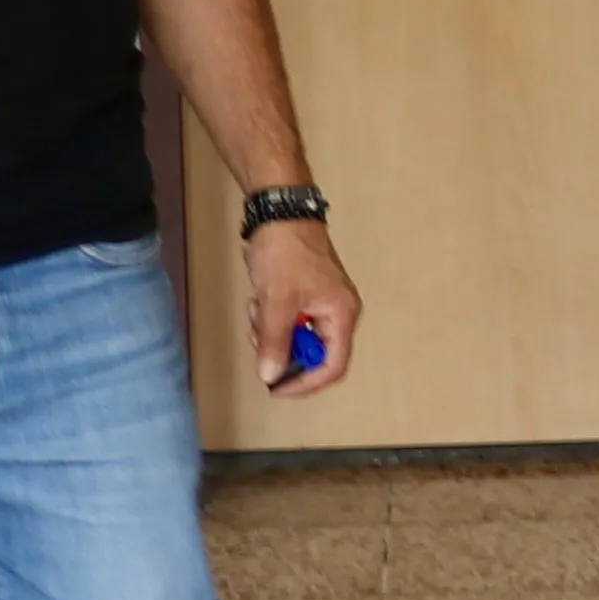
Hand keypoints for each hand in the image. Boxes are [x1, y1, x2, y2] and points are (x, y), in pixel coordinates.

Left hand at [245, 219, 360, 396]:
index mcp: (341, 314)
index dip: (305, 382)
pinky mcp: (307, 293)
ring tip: (257, 312)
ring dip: (273, 332)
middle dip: (282, 350)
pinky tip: (259, 301)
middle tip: (260, 340)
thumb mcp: (277, 301)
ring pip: (298, 337)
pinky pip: (291, 320)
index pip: (333, 366)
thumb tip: (271, 376)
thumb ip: (275, 342)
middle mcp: (338, 312)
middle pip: (314, 353)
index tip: (277, 387)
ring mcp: (323, 302)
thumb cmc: (285, 252)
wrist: (280, 212)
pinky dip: (272, 318)